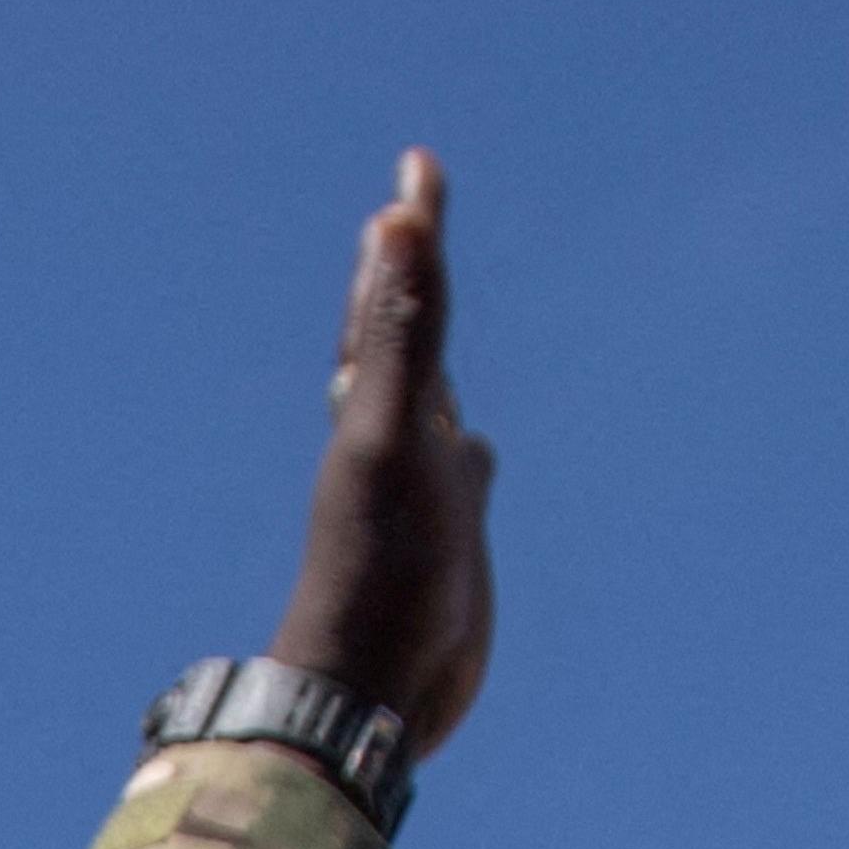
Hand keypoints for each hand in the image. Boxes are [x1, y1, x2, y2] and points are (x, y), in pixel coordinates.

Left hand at [269, 147, 497, 749]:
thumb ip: (400, 331)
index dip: (410, 233)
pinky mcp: (453, 537)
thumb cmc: (376, 568)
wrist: (373, 684)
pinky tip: (475, 449)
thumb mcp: (392, 435)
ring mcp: (424, 486)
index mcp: (381, 404)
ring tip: (435, 310)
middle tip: (410, 212)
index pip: (395, 296)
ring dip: (432, 348)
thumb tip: (391, 224)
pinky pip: (462, 468)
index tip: (417, 164)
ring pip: (431, 395)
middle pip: (403, 333)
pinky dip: (467, 439)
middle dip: (409, 272)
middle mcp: (399, 435)